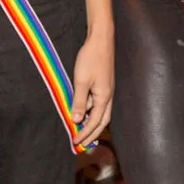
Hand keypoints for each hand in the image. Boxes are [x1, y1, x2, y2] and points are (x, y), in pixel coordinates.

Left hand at [71, 29, 114, 147]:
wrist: (101, 39)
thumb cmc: (91, 58)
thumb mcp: (82, 81)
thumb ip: (79, 101)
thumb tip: (76, 120)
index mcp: (104, 97)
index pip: (95, 122)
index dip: (85, 133)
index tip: (75, 142)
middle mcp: (108, 95)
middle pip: (102, 121)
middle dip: (92, 133)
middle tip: (82, 144)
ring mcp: (106, 89)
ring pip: (100, 112)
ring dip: (91, 122)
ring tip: (79, 129)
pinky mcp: (103, 83)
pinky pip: (97, 102)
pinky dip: (90, 110)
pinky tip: (81, 110)